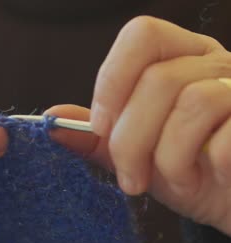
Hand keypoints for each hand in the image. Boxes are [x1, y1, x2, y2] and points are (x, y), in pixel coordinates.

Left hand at [47, 16, 230, 235]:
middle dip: (131, 140)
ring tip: (172, 181)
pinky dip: (207, 165)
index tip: (100, 126)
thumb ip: (98, 137)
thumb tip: (53, 119)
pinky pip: (228, 136)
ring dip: (168, 157)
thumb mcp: (137, 155)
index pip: (142, 36)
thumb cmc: (189, 173)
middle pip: (159, 79)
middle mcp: (216, 64)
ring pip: (193, 102)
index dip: (113, 79)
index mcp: (182, 60)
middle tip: (129, 177)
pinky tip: (209, 178)